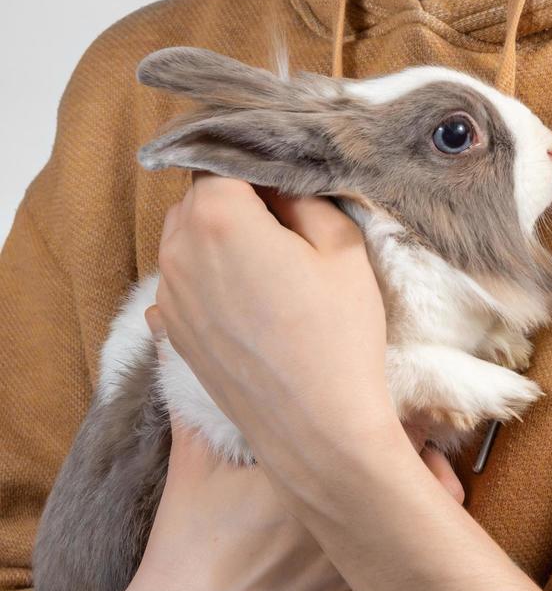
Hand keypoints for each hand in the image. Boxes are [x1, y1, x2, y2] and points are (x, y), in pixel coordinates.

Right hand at [103, 314, 463, 590]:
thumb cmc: (187, 547)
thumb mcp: (192, 465)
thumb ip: (197, 398)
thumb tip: (172, 335)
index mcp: (321, 474)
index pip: (393, 429)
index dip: (403, 416)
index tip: (396, 409)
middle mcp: (355, 522)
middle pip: (429, 477)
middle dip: (427, 461)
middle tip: (413, 450)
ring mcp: (364, 576)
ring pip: (432, 536)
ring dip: (428, 513)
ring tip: (408, 499)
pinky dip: (411, 575)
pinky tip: (398, 559)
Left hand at [148, 174, 399, 509]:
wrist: (317, 430)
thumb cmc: (337, 338)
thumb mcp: (342, 247)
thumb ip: (304, 196)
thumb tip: (280, 186)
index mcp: (217, 218)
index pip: (225, 160)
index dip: (261, 169)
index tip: (291, 187)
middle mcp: (178, 252)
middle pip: (200, 199)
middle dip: (238, 202)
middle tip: (288, 231)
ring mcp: (169, 297)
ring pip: (187, 241)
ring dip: (221, 242)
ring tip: (271, 273)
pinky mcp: (173, 334)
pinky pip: (185, 283)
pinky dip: (212, 280)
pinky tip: (253, 306)